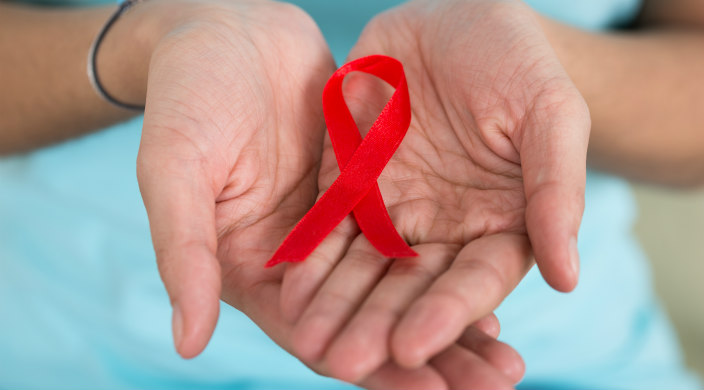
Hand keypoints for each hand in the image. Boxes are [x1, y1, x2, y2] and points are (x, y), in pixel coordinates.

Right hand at [136, 1, 522, 387]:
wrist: (229, 32)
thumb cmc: (186, 97)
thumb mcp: (175, 168)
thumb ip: (182, 250)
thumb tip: (187, 344)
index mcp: (252, 271)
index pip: (318, 339)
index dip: (374, 369)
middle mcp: (299, 262)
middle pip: (372, 323)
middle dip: (433, 359)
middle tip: (496, 383)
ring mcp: (337, 225)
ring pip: (400, 286)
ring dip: (450, 319)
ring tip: (506, 354)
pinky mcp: (365, 189)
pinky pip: (412, 234)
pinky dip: (446, 262)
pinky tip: (490, 283)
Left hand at [281, 0, 588, 380]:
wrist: (458, 20)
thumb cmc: (518, 61)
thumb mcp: (549, 113)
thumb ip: (554, 189)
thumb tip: (567, 277)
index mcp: (498, 225)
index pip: (473, 281)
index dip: (444, 315)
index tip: (412, 347)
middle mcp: (444, 228)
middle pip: (410, 288)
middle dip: (377, 325)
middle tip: (345, 363)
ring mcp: (394, 207)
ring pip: (363, 267)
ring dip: (337, 305)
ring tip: (309, 341)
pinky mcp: (351, 181)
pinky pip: (328, 225)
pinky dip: (311, 256)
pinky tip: (290, 286)